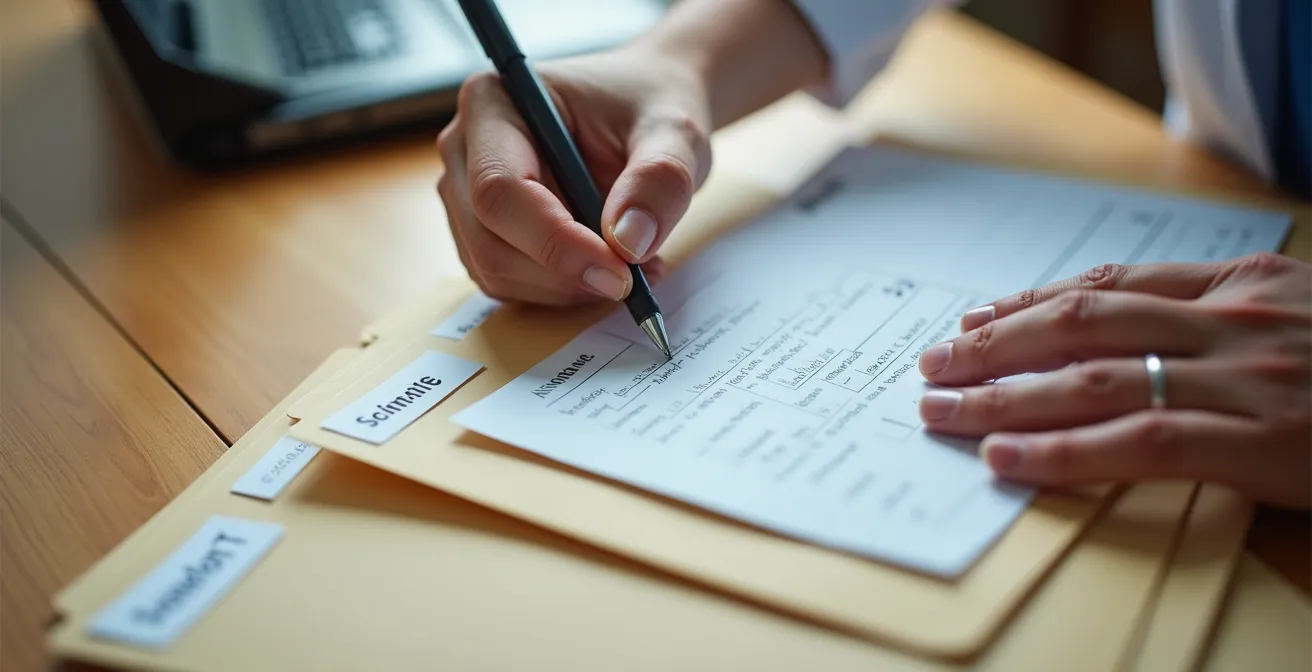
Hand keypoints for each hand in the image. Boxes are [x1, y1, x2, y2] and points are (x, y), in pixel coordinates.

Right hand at [436, 46, 711, 304]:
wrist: (647, 115)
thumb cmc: (652, 106)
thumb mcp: (676, 131)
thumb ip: (660, 179)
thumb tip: (628, 243)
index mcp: (495, 101)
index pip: (501, 188)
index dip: (555, 241)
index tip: (619, 272)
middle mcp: (466, 148)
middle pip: (489, 239)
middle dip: (564, 273)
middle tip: (634, 278)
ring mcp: (467, 195)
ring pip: (496, 272)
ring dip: (567, 287)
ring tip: (633, 265)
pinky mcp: (485, 233)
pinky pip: (510, 284)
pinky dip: (563, 291)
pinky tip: (609, 267)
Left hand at [917, 252, 1311, 507]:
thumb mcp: (1303, 317)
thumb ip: (1223, 320)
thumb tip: (1136, 342)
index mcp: (1244, 282)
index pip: (1112, 284)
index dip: (1032, 303)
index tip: (977, 319)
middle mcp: (1234, 322)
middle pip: (1084, 324)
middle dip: (996, 344)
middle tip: (935, 362)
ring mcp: (1246, 380)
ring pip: (1095, 379)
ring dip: (1005, 395)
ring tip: (942, 408)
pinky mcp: (1263, 442)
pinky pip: (1141, 443)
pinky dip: (1064, 451)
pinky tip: (1007, 455)